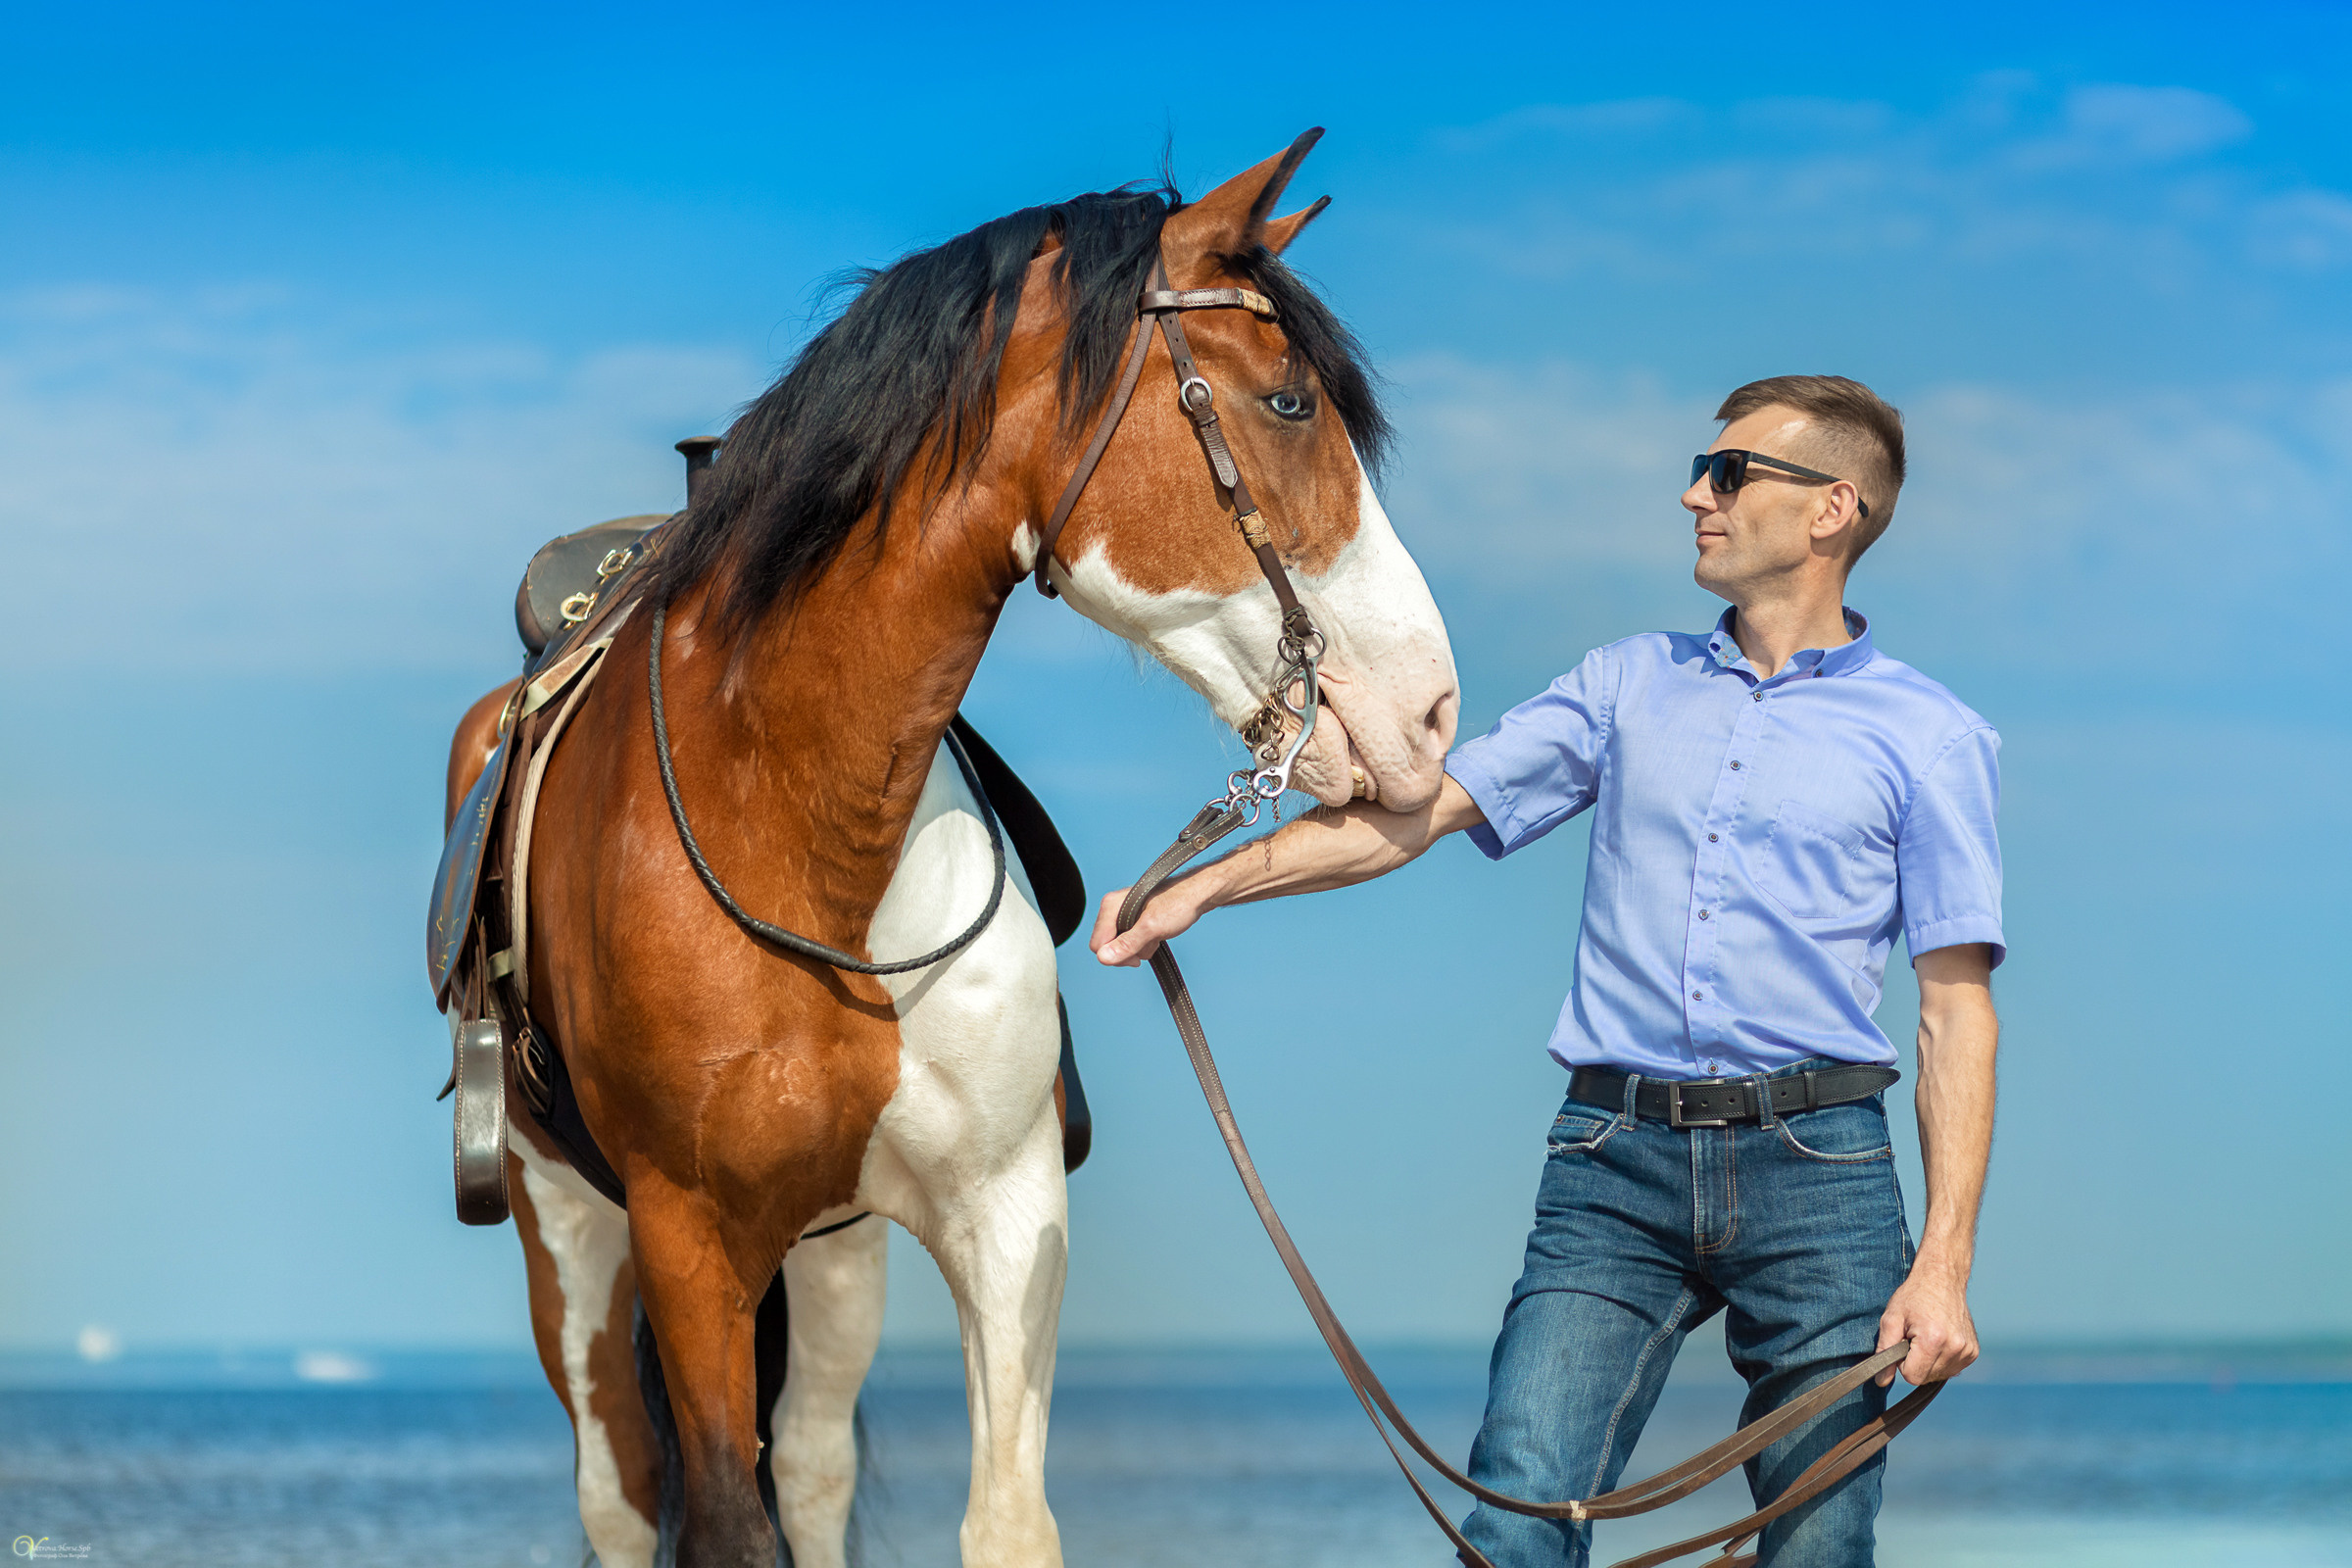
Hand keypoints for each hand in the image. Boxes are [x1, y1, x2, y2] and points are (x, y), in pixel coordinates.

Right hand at [1089, 880, 1204, 966]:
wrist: (1198, 894)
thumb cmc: (1178, 904)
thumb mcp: (1152, 928)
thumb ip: (1126, 944)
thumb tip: (1103, 958)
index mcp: (1111, 905)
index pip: (1098, 944)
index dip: (1115, 956)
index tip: (1136, 958)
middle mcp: (1113, 908)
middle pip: (1106, 946)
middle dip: (1127, 952)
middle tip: (1148, 946)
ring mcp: (1124, 914)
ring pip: (1120, 945)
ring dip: (1138, 948)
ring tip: (1156, 937)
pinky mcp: (1134, 919)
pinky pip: (1130, 940)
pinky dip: (1144, 943)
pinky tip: (1157, 936)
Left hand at [1875, 1258, 1979, 1386]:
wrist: (1942, 1279)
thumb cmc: (1913, 1297)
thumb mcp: (1891, 1319)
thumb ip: (1884, 1352)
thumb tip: (1882, 1381)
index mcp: (1934, 1340)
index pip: (1912, 1377)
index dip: (1902, 1363)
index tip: (1903, 1344)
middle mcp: (1955, 1348)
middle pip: (1926, 1378)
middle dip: (1915, 1362)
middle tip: (1914, 1337)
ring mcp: (1967, 1351)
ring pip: (1939, 1376)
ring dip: (1929, 1362)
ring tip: (1927, 1336)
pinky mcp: (1973, 1352)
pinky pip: (1951, 1369)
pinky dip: (1942, 1359)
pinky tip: (1939, 1339)